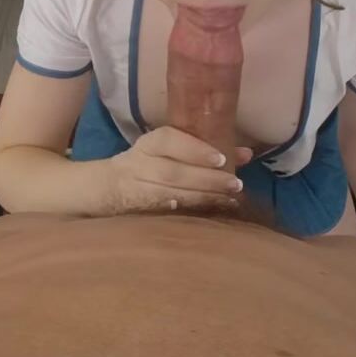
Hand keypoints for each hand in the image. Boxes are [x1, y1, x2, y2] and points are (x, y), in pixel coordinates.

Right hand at [103, 126, 253, 215]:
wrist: (108, 188)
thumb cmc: (150, 165)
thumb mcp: (168, 151)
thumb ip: (203, 151)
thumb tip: (247, 153)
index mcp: (148, 145)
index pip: (167, 140)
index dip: (194, 149)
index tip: (221, 158)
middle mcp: (139, 165)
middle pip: (173, 172)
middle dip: (206, 179)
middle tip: (235, 184)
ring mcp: (136, 190)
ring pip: (170, 194)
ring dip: (202, 198)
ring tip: (229, 200)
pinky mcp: (138, 211)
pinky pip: (163, 212)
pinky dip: (184, 213)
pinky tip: (205, 216)